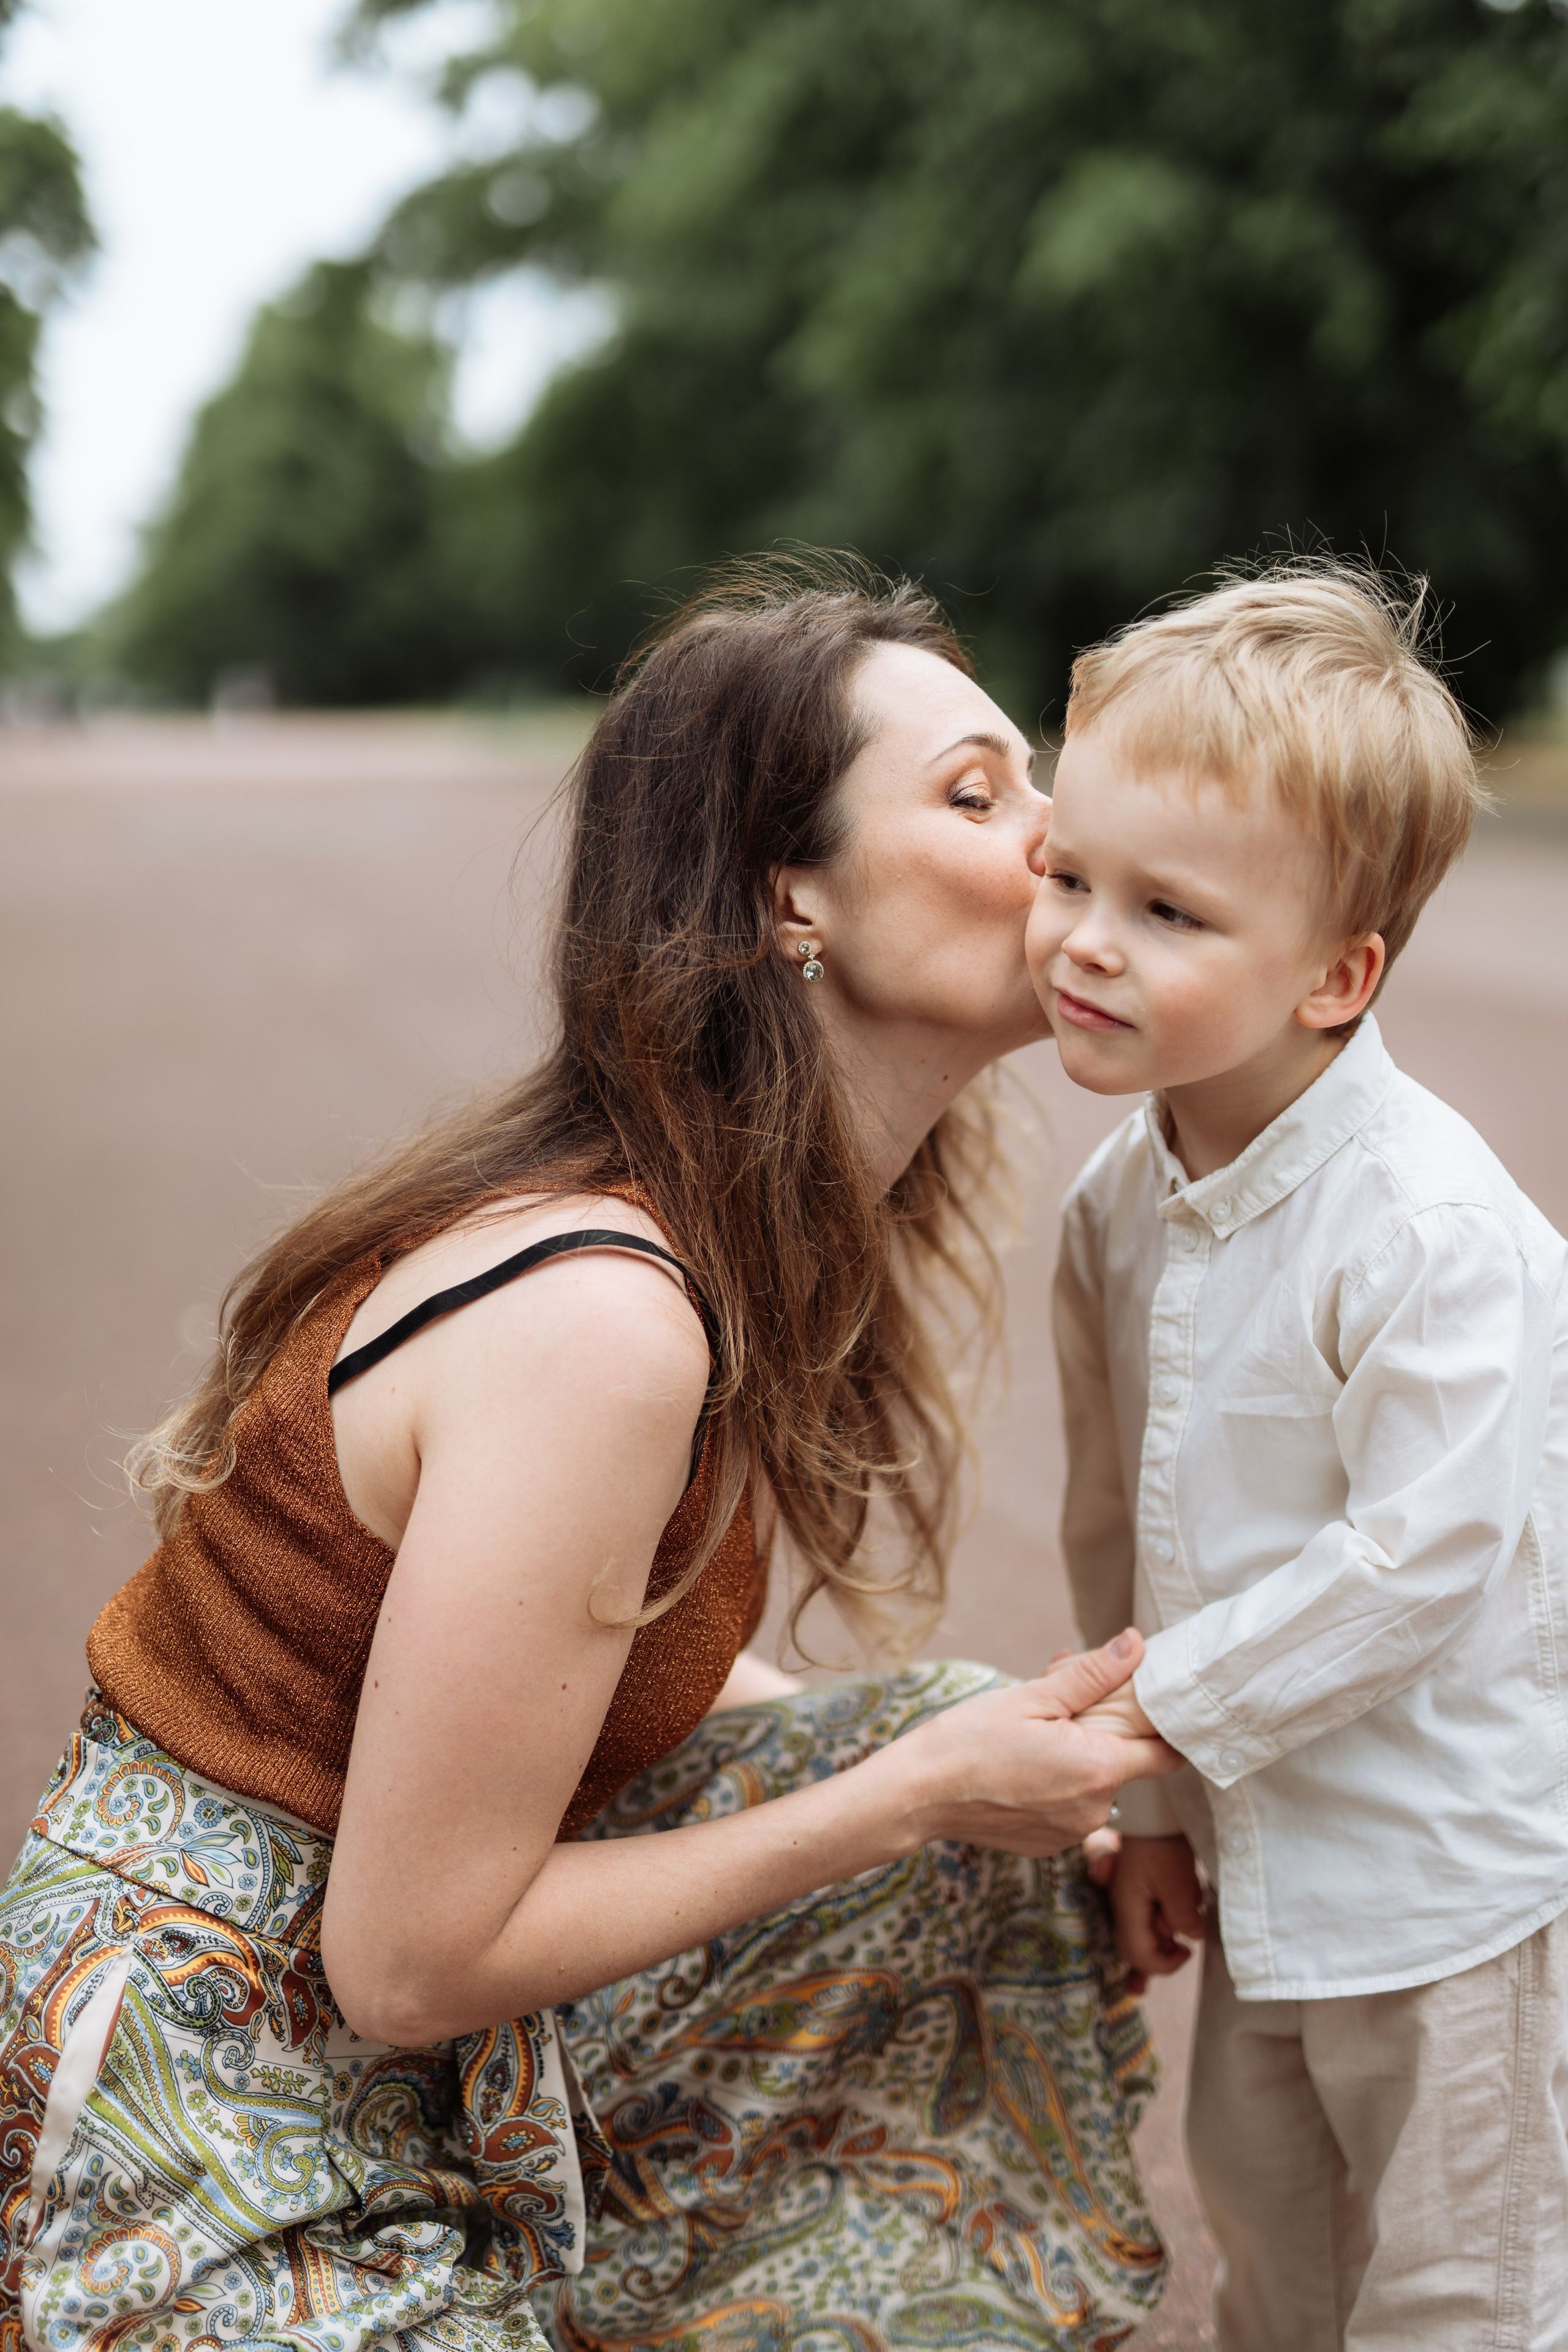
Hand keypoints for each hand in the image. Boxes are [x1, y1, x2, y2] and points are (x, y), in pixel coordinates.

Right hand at [880, 1629, 1182, 1859]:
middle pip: (1124, 1763)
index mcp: (1098, 1770)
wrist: (918, 1795)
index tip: (1145, 1706)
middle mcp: (1095, 1810)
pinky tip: (1022, 1765)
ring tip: (1035, 1731)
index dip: (1162, 1727)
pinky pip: (1070, 1808)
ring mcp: (1071, 1833)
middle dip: (1103, 1731)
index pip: (1166, 1754)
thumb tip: (1135, 1645)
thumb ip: (1092, 1675)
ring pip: (1095, 1785)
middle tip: (1061, 1701)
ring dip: (1078, 1757)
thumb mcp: (1032, 1697)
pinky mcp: (1049, 1845)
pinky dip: (1057, 1785)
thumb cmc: (968, 1740)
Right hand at [1108, 1833, 1204, 1991]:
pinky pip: (1150, 1918)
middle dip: (1161, 1955)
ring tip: (1185, 1920)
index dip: (1163, 1964)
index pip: (1137, 1953)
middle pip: (1136, 1948)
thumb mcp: (1178, 1882)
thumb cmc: (1163, 1844)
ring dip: (1166, 1936)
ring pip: (1144, 1934)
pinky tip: (1180, 1913)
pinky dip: (1165, 1924)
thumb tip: (1192, 1938)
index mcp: (1127, 1906)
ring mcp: (1130, 1899)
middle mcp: (1123, 1906)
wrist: (1155, 1810)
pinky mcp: (1141, 1891)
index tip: (1187, 1952)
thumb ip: (1184, 1916)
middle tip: (1183, 1950)